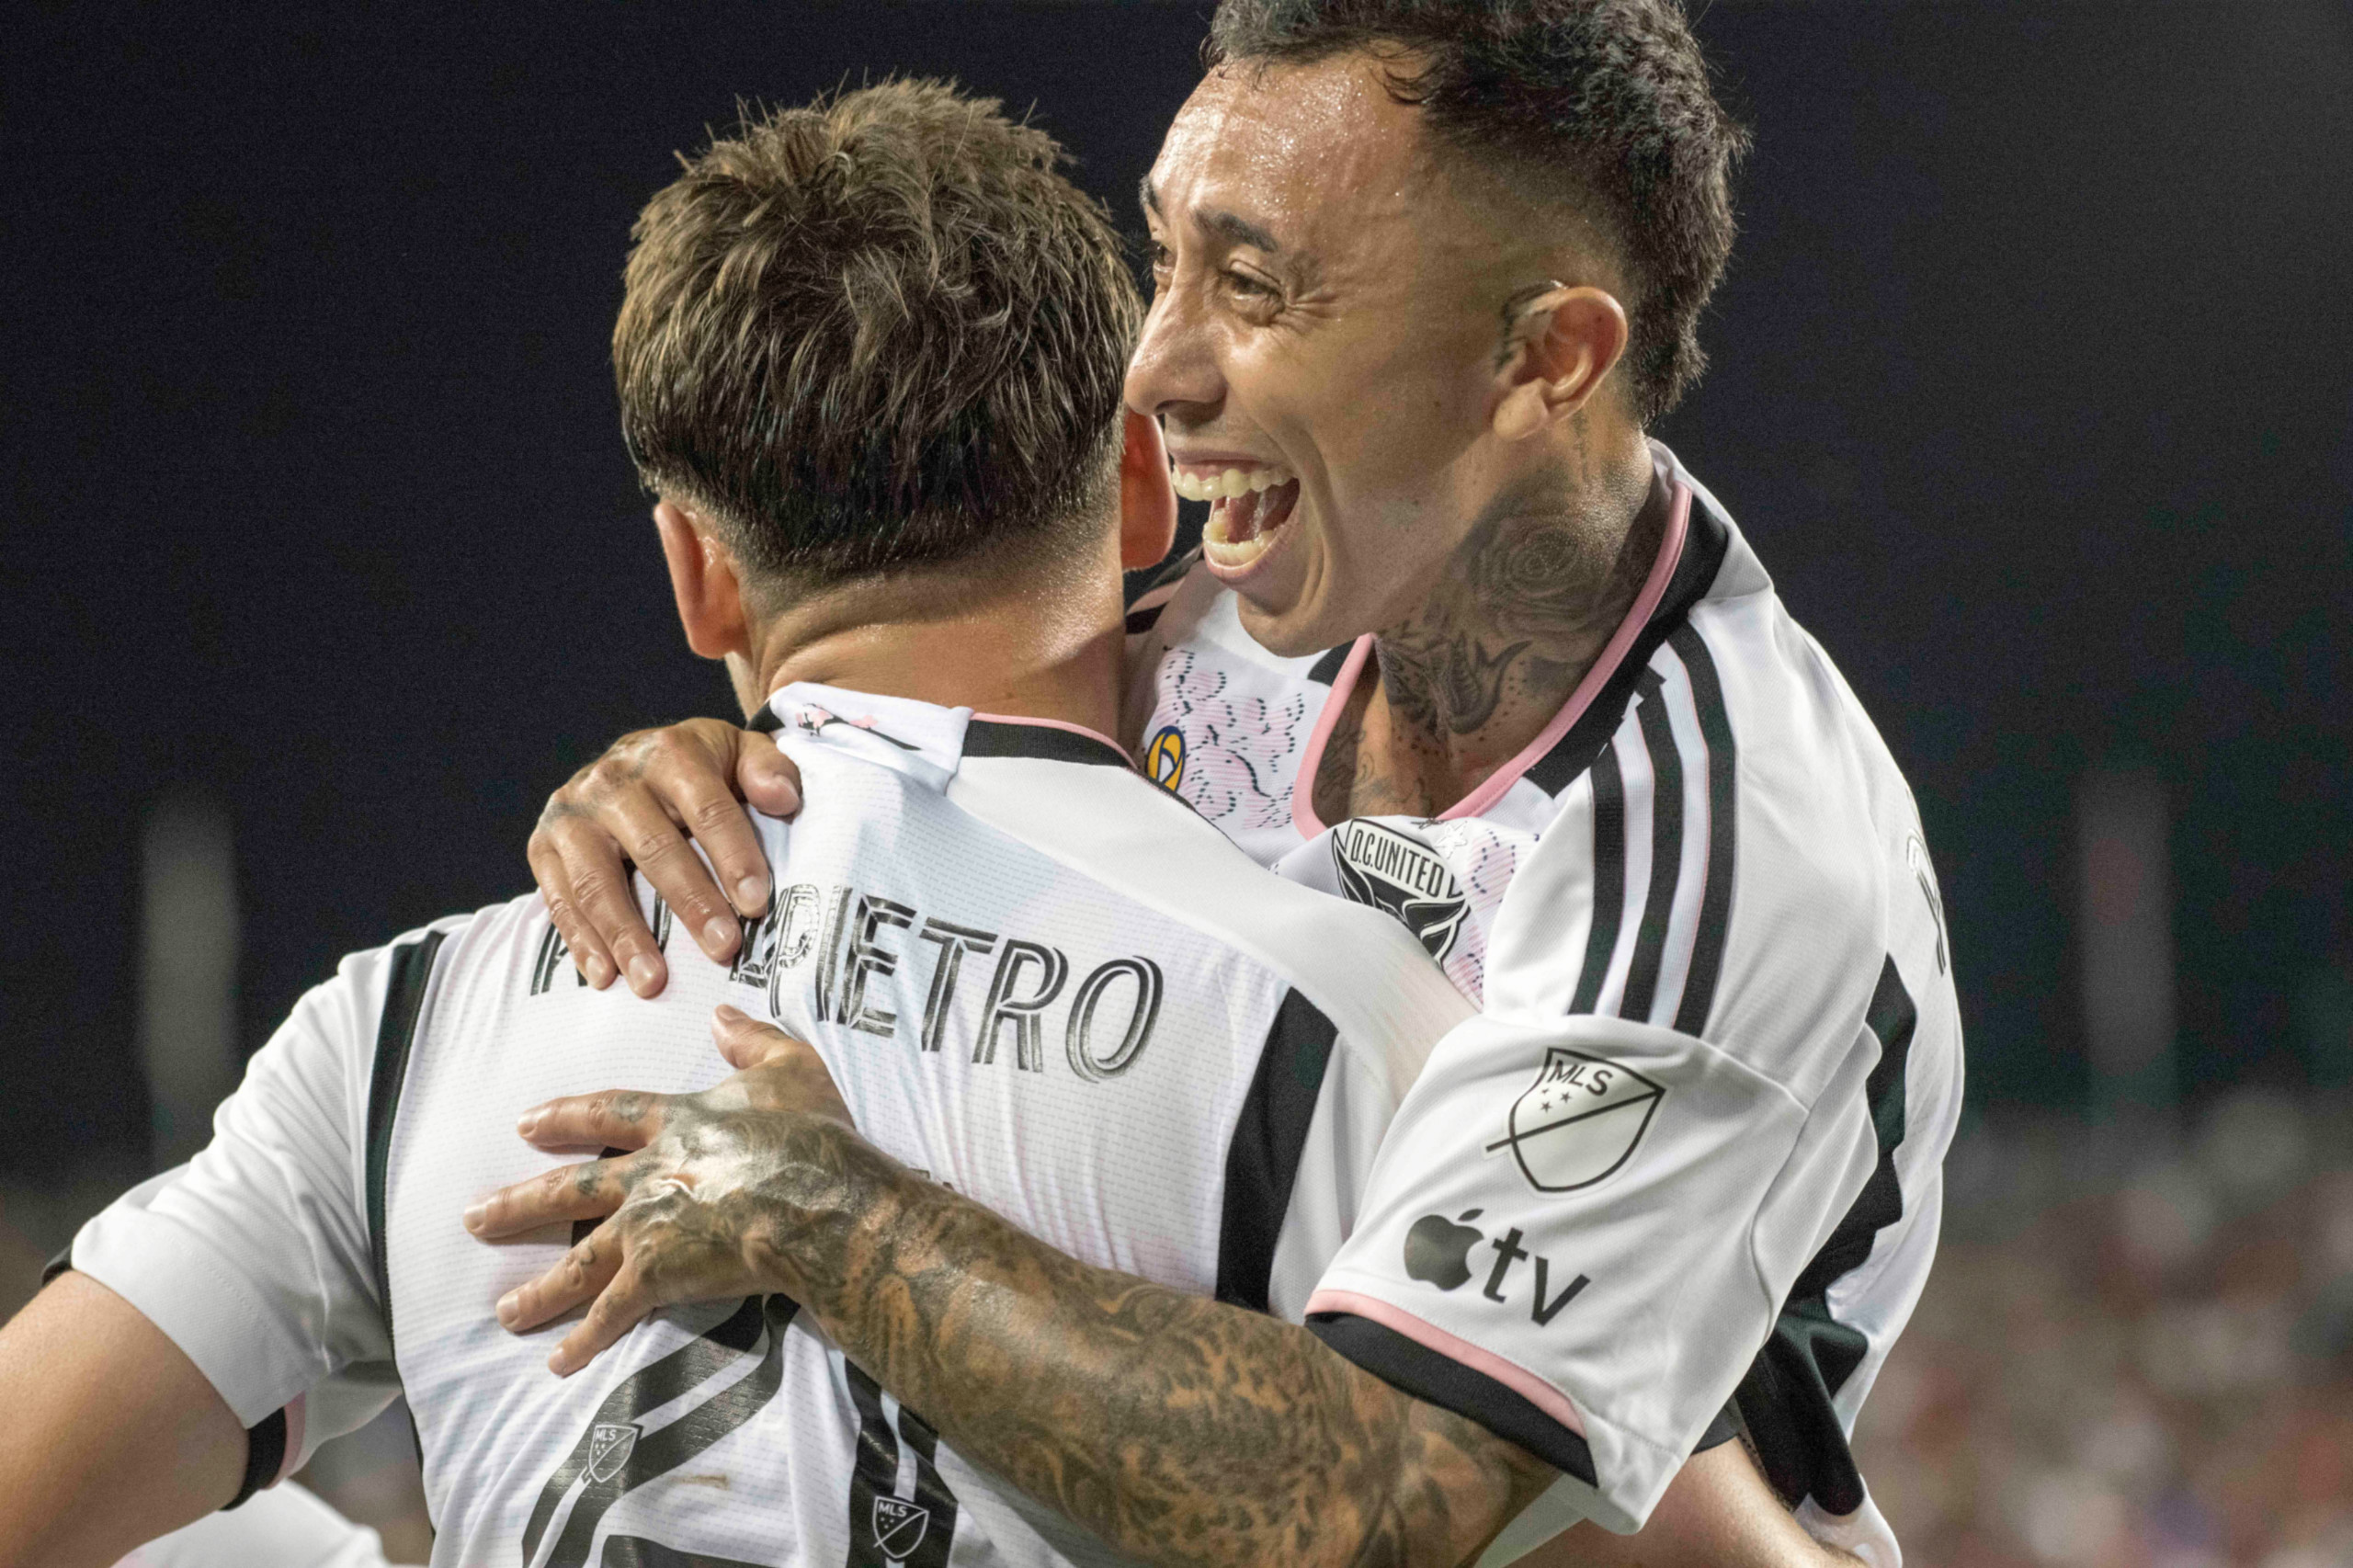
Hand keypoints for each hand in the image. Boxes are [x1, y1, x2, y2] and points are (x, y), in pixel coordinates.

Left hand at [461, 1005, 853, 1373]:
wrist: (817, 1199)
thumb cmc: (811, 1135)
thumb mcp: (791, 1068)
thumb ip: (752, 1039)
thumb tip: (722, 1016)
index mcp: (678, 1123)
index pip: (608, 1113)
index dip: (566, 1117)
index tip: (526, 1123)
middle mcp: (649, 1174)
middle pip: (570, 1188)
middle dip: (519, 1203)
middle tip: (474, 1217)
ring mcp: (647, 1226)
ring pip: (578, 1260)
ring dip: (539, 1288)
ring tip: (505, 1311)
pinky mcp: (658, 1275)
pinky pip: (612, 1313)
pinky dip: (585, 1339)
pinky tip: (559, 1361)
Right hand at [530, 718, 802, 996]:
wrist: (632, 759)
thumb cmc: (697, 769)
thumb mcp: (737, 752)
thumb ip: (767, 769)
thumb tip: (784, 799)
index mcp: (670, 754)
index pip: (707, 807)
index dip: (733, 856)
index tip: (756, 904)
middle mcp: (614, 780)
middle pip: (655, 848)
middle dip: (691, 903)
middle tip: (722, 948)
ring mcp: (573, 814)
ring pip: (599, 881)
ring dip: (627, 936)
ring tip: (654, 982)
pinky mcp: (543, 845)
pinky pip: (559, 899)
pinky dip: (581, 941)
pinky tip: (604, 976)